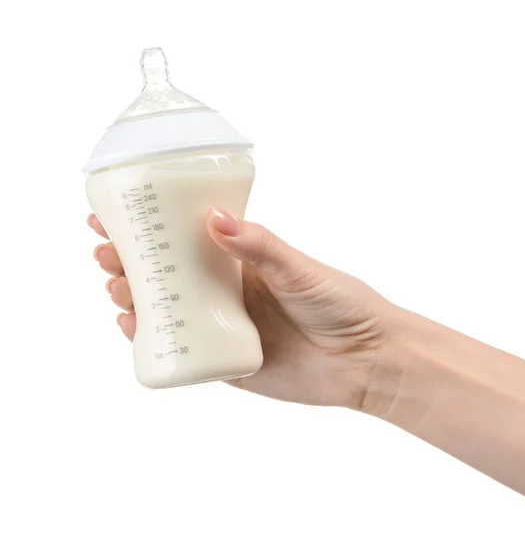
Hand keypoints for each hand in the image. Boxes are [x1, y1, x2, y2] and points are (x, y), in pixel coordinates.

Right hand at [88, 208, 395, 408]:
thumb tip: (214, 216)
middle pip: (166, 273)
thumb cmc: (340, 303)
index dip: (150, 226)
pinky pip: (181, 349)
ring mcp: (223, 325)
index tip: (115, 216)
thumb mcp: (298, 267)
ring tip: (117, 288)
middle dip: (131, 262)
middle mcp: (227, 290)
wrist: (365, 360)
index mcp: (241, 261)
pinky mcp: (225, 360)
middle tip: (107, 254)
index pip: (185, 238)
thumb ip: (259, 245)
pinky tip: (132, 327)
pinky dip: (152, 339)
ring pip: (167, 309)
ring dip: (134, 297)